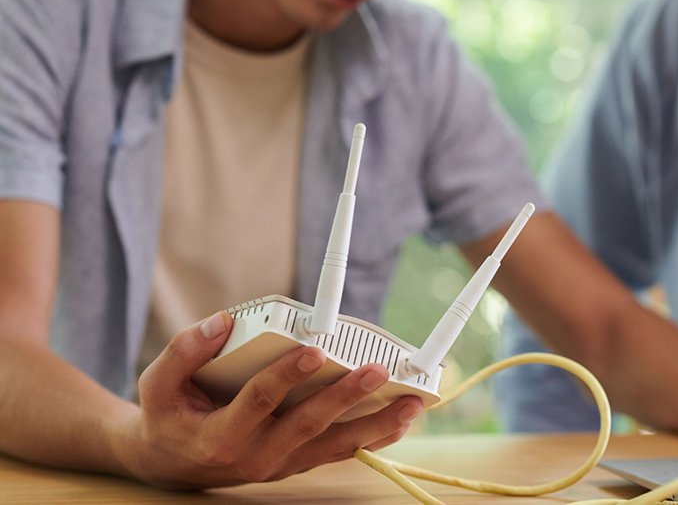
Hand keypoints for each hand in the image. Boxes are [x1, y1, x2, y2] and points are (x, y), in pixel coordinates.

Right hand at [115, 311, 422, 488]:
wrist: (173, 465)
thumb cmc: (170, 416)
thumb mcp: (158, 384)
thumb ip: (184, 351)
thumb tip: (223, 322)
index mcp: (221, 437)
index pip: (259, 402)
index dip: (286, 375)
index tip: (314, 349)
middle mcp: (256, 456)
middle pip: (308, 424)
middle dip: (345, 396)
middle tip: (376, 369)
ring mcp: (281, 464)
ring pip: (334, 444)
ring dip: (376, 424)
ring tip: (411, 402)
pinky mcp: (298, 462)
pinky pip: (340, 451)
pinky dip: (374, 436)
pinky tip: (402, 418)